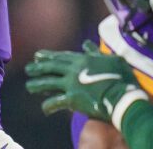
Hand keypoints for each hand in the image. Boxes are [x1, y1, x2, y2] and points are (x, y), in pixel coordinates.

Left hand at [25, 40, 146, 121]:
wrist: (124, 98)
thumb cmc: (122, 78)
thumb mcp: (112, 59)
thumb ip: (96, 52)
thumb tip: (86, 44)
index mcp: (83, 60)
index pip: (62, 57)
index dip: (49, 56)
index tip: (38, 56)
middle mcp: (74, 70)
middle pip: (52, 67)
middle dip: (39, 68)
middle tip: (28, 68)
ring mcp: (71, 84)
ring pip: (49, 82)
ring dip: (37, 85)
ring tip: (28, 87)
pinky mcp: (72, 98)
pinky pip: (56, 101)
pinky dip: (49, 105)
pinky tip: (44, 109)